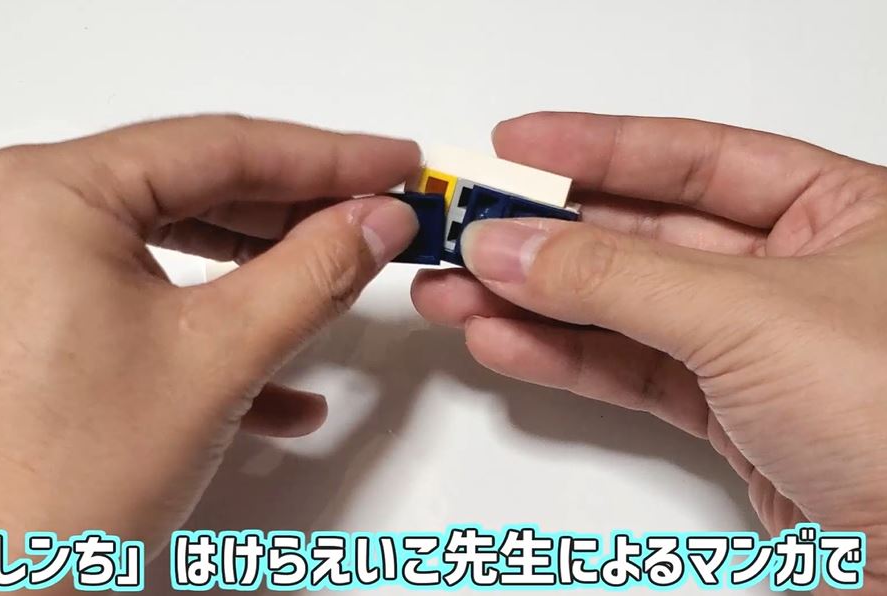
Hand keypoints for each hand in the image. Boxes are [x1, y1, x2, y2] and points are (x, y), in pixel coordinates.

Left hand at [0, 116, 419, 592]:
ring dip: (253, 273)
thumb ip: (313, 272)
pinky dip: (196, 326)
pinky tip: (274, 378)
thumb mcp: (217, 358)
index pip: (215, 147)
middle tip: (373, 215)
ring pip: (159, 248)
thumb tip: (374, 221)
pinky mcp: (7, 323)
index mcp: (40, 192)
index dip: (324, 157)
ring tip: (333, 278)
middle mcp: (4, 214)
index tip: (390, 163)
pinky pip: (121, 298)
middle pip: (186, 190)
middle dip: (293, 216)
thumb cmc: (50, 490)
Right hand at [412, 112, 886, 589]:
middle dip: (548, 234)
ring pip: (626, 309)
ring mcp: (760, 349)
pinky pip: (632, 371)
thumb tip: (516, 244)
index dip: (598, 146)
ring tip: (458, 288)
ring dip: (535, 301)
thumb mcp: (750, 317)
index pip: (697, 159)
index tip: (517, 145)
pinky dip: (563, 358)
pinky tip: (505, 340)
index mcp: (843, 212)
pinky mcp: (733, 417)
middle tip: (470, 225)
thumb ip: (617, 278)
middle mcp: (799, 274)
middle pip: (645, 235)